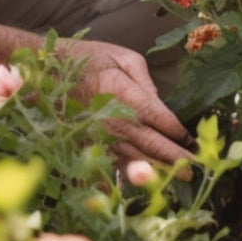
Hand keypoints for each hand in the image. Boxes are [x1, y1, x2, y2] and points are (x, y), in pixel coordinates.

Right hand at [57, 38, 190, 166]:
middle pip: (150, 143)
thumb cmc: (88, 59)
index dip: (177, 131)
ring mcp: (99, 135)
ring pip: (134, 158)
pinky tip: (144, 182)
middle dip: (175, 157)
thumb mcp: (123, 57)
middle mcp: (112, 119)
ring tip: (178, 178)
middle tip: (195, 169)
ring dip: (158, 170)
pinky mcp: (89, 145)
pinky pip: (112, 164)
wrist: (47, 72)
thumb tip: (161, 107)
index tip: (192, 140)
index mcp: (122, 92)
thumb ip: (146, 83)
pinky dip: (129, 176)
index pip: (158, 117)